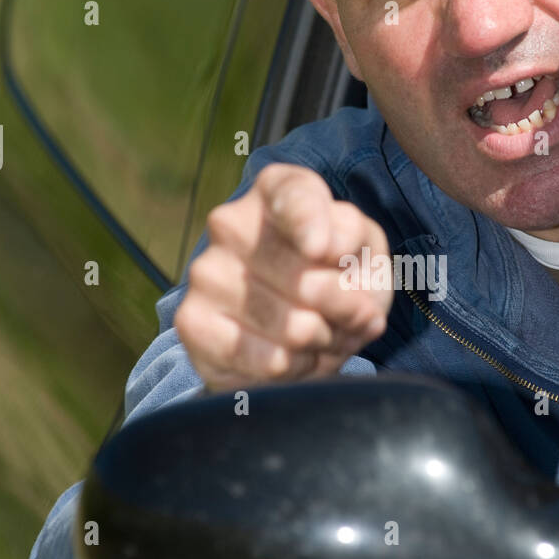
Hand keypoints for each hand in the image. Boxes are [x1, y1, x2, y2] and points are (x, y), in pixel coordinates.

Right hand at [174, 164, 391, 391]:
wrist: (288, 330)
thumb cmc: (333, 277)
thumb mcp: (364, 252)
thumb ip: (358, 246)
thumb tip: (333, 261)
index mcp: (276, 191)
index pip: (295, 198)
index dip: (311, 225)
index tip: (323, 251)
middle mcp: (230, 223)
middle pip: (306, 279)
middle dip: (346, 310)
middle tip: (355, 318)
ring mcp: (207, 272)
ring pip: (292, 326)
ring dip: (325, 342)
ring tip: (327, 337)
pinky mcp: (193, 323)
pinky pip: (267, 360)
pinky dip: (298, 368)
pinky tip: (299, 358)